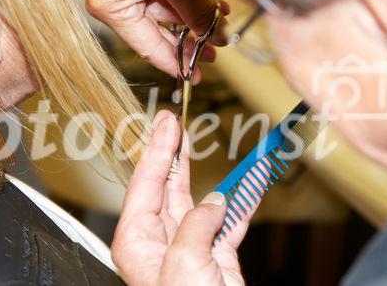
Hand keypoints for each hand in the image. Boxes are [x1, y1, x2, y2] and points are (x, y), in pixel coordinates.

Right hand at [82, 0, 229, 83]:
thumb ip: (198, 13)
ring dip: (196, 2)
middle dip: (194, 28)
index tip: (198, 74)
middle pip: (160, 24)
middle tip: (218, 41)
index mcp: (111, 5)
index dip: (177, 62)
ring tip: (222, 6)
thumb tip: (217, 38)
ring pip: (166, 0)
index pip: (149, 47)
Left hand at [112, 111, 260, 285]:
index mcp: (138, 239)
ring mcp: (189, 244)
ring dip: (208, 171)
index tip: (168, 123)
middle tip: (176, 122)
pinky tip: (248, 180)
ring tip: (203, 142)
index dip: (159, 149)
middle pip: (166, 185)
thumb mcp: (183, 264)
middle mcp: (160, 239)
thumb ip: (195, 225)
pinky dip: (242, 199)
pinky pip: (229, 218)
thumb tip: (214, 202)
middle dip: (173, 152)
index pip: (146, 183)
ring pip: (198, 197)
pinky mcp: (215, 253)